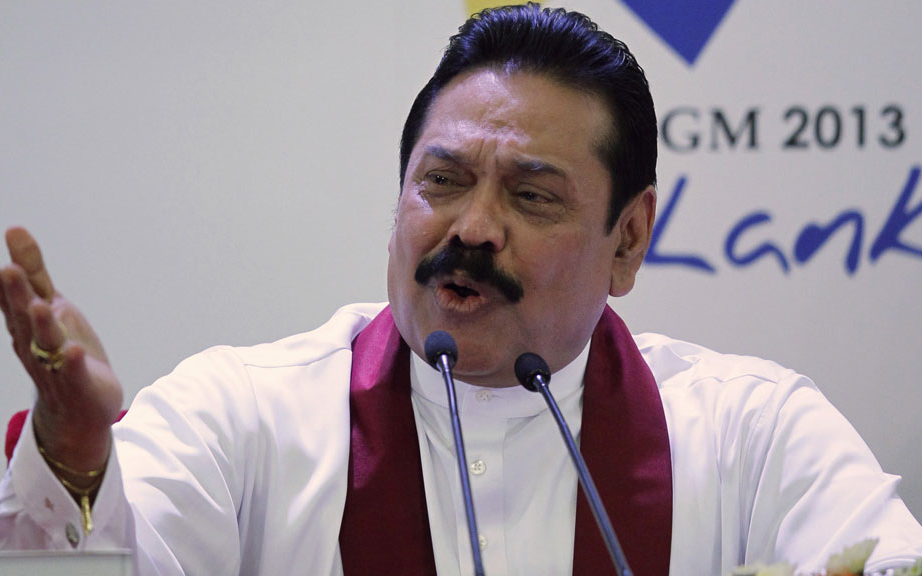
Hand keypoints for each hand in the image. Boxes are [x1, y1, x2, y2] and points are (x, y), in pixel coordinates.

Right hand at [0, 227, 121, 479]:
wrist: (77, 407)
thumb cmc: (59, 349)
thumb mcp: (49, 304)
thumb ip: (33, 271)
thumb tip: (15, 229)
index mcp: (26, 322)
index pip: (14, 297)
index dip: (8, 279)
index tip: (4, 257)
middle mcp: (34, 343)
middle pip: (24, 317)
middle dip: (16, 296)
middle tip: (8, 270)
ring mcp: (54, 364)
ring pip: (46, 344)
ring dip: (43, 326)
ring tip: (41, 306)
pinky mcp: (76, 384)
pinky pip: (72, 373)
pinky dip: (71, 363)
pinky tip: (73, 351)